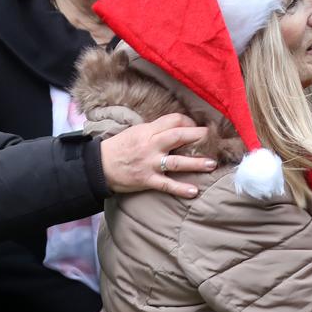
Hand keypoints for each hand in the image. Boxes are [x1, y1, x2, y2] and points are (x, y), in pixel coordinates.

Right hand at [98, 112, 214, 198]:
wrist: (99, 166)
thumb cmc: (118, 148)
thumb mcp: (135, 132)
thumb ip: (155, 130)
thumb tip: (176, 129)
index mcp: (147, 131)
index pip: (173, 120)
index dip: (188, 122)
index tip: (196, 128)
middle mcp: (150, 145)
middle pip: (178, 136)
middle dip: (197, 136)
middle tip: (213, 139)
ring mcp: (149, 163)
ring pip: (177, 162)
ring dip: (196, 163)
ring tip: (211, 164)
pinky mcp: (146, 180)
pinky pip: (166, 184)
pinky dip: (180, 188)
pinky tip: (194, 191)